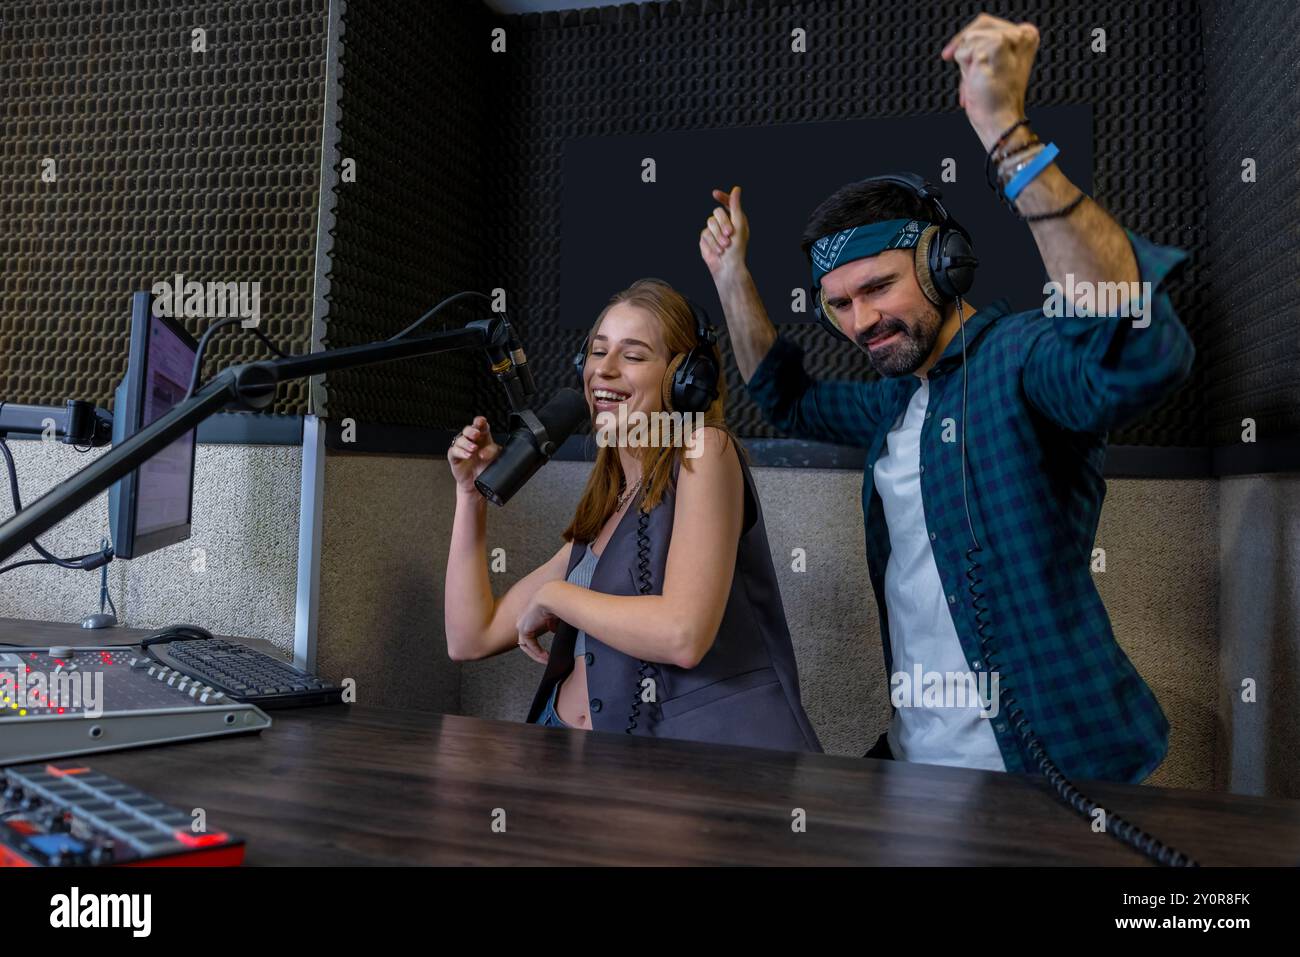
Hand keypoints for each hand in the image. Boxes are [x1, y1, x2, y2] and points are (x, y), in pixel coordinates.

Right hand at [447, 415, 500, 494]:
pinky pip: (454, 451)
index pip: (481, 426)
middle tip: (476, 434)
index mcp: (483, 438)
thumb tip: (485, 452)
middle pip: (468, 430)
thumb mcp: (495, 458)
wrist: (477, 484)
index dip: (480, 422)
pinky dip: (461, 452)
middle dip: (472, 430)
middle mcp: (471, 441)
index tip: (482, 421)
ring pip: (460, 439)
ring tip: (474, 449)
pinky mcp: (454, 457)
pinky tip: (467, 455)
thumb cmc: (486, 469)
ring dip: (467, 443)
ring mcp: (462, 448)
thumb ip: (492, 452)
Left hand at [516, 584, 558, 664]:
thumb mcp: (553, 614)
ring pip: (525, 644)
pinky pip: (529, 645)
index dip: (537, 641)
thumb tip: (553, 629)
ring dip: (536, 654)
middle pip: (526, 640)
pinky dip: (537, 652)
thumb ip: (551, 622)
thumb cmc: (555, 601)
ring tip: (546, 660)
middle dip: (535, 650)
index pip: (529, 631)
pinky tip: (546, 657)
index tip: (547, 649)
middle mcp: (523, 619)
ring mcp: (522, 624)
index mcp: (529, 614)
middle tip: (545, 658)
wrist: (552, 596)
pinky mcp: (524, 629)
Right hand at [699, 186, 749, 282]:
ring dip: (717, 236)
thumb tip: (736, 188)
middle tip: (730, 234)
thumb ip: (735, 206)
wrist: (727, 267)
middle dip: (723, 223)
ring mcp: (714, 231)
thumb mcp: (739, 225)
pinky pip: (704, 235)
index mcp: (735, 219)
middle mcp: (724, 223)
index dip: (721, 197)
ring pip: (709, 223)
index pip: (727, 203)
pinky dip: (711, 243)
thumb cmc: (737, 248)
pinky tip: (717, 251)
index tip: (714, 194)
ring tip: (724, 246)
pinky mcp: (705, 239)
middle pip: (716, 213)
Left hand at [941, 13, 1038, 146]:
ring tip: (980, 80)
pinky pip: (963, 51)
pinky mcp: (996, 46)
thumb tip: (960, 42)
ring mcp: (1010, 38)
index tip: (952, 53)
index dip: (966, 38)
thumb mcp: (990, 65)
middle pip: (978, 25)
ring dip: (967, 64)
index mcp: (1026, 36)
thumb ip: (982, 47)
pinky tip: (977, 82)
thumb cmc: (995, 100)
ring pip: (970, 38)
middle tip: (968, 71)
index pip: (986, 23)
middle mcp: (1022, 34)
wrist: (1000, 121)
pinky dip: (964, 70)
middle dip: (967, 49)